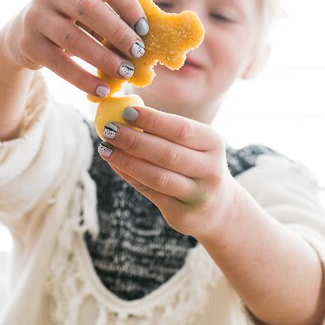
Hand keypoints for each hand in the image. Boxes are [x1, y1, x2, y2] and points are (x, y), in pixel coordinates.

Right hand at [0, 0, 148, 98]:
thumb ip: (112, 19)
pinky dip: (83, 79)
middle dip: (118, 32)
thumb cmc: (67, 24)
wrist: (20, 35)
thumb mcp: (85, 14)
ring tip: (125, 73)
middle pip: (89, 8)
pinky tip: (102, 89)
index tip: (145, 28)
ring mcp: (37, 16)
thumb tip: (152, 39)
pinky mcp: (29, 44)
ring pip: (73, 38)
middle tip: (138, 53)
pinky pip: (59, 64)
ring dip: (103, 58)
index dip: (128, 4)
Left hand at [97, 104, 235, 239]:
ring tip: (105, 148)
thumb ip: (166, 131)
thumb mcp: (194, 145)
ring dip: (127, 161)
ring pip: (157, 177)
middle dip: (134, 140)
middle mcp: (210, 169)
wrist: (218, 208)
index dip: (152, 120)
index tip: (127, 112)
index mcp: (213, 143)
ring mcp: (197, 194)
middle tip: (109, 129)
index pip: (181, 129)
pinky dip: (129, 176)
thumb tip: (124, 114)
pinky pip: (150, 192)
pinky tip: (114, 164)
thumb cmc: (196, 165)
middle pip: (167, 153)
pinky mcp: (182, 213)